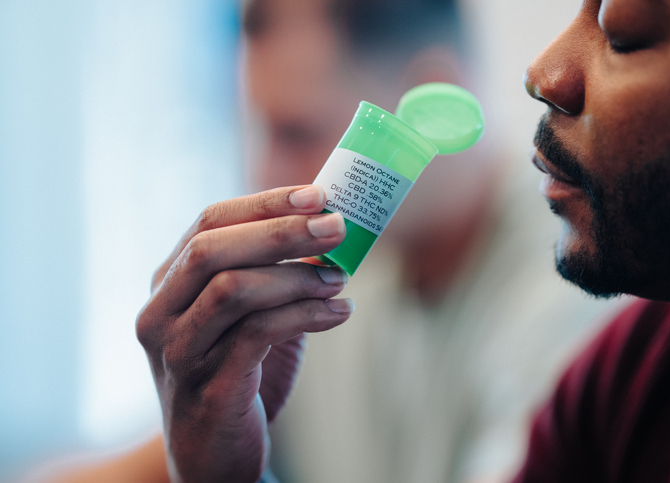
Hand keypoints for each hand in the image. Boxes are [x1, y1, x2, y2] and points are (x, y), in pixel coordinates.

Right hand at [136, 186, 352, 482]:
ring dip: (298, 277)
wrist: (214, 454)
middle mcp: (162, 313)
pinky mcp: (206, 388)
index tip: (317, 194)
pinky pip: (258, 335)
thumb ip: (272, 274)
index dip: (264, 203)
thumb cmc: (238, 373)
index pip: (208, 223)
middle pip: (211, 249)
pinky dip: (306, 315)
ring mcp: (178, 351)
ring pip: (233, 290)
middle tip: (336, 226)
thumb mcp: (249, 315)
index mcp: (169, 284)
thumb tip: (328, 228)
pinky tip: (339, 311)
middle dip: (280, 231)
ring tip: (340, 278)